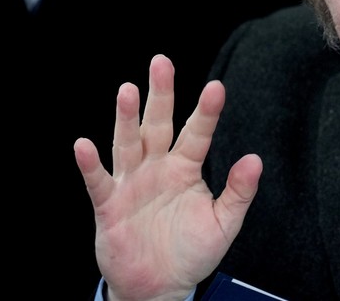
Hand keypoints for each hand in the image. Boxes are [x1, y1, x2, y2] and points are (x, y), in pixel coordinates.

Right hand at [73, 54, 262, 300]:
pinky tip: (84, 145)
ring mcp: (131, 184)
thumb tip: (255, 159)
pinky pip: (98, 181)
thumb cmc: (192, 252)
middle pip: (158, 124)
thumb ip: (239, 192)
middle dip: (160, 94)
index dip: (206, 112)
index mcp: (186, 168)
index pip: (197, 133)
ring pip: (128, 144)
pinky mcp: (109, 205)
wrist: (160, 287)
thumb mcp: (224, 224)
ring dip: (126, 118)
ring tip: (127, 90)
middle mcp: (157, 168)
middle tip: (161, 62)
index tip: (216, 88)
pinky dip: (90, 164)